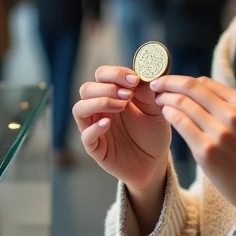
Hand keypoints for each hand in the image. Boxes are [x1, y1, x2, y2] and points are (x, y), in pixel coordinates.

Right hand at [73, 66, 170, 193]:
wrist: (155, 161)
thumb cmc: (153, 133)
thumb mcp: (156, 109)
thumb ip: (148, 92)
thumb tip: (142, 75)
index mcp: (113, 94)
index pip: (102, 75)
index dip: (115, 73)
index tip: (134, 80)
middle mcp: (100, 108)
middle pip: (86, 89)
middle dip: (106, 88)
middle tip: (128, 95)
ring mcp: (95, 127)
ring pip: (79, 108)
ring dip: (99, 103)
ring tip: (121, 106)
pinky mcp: (96, 147)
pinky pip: (85, 135)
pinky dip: (95, 127)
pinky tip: (108, 123)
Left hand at [151, 75, 235, 222]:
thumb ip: (231, 106)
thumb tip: (201, 89)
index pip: (205, 82)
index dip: (183, 80)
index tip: (171, 82)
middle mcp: (233, 114)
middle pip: (191, 87)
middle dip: (168, 82)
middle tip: (155, 84)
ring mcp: (220, 132)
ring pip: (182, 103)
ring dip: (165, 98)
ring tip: (157, 100)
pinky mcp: (207, 151)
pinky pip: (181, 123)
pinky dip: (169, 115)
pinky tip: (165, 115)